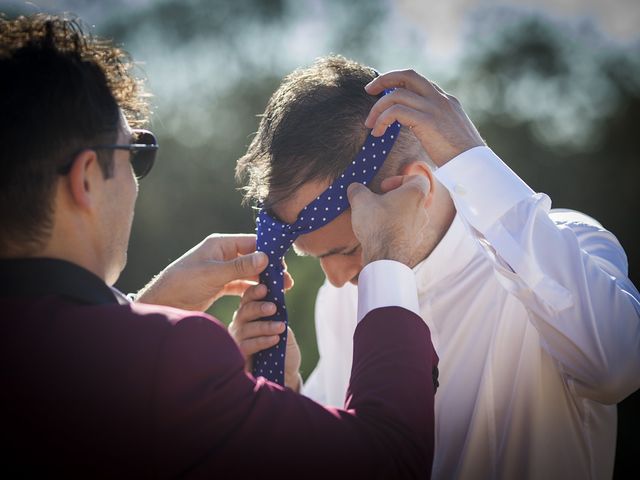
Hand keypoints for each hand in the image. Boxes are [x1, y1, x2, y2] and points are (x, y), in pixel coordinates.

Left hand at [135, 234, 292, 311]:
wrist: (163, 303)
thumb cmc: (184, 283)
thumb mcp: (213, 274)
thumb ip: (240, 267)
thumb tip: (266, 257)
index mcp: (221, 244)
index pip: (252, 243)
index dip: (269, 252)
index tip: (284, 265)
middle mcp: (223, 255)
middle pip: (253, 258)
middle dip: (270, 269)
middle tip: (286, 283)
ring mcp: (221, 270)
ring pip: (248, 273)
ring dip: (263, 281)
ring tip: (279, 292)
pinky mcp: (219, 285)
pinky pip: (240, 285)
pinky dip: (251, 290)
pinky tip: (263, 297)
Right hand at [229, 283, 301, 390]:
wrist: (285, 373)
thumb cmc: (282, 347)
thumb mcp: (284, 327)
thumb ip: (279, 313)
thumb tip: (280, 294)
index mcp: (250, 313)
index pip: (248, 297)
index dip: (255, 291)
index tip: (266, 288)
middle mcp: (240, 323)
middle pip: (244, 311)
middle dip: (258, 307)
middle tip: (273, 307)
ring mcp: (237, 339)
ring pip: (246, 328)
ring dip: (264, 326)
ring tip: (281, 326)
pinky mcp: (239, 355)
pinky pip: (248, 345)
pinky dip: (262, 341)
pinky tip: (275, 339)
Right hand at [347, 175, 430, 267]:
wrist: (384, 258)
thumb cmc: (377, 224)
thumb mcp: (360, 201)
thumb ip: (358, 190)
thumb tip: (354, 187)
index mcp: (415, 194)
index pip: (416, 178)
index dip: (399, 179)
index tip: (383, 188)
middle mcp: (423, 210)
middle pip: (411, 198)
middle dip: (394, 199)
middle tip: (377, 203)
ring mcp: (420, 228)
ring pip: (408, 215)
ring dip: (394, 215)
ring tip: (377, 220)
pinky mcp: (414, 243)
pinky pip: (406, 232)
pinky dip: (395, 231)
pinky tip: (380, 235)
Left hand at [364, 69, 484, 166]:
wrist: (474, 165)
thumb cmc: (462, 158)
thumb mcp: (450, 134)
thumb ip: (435, 126)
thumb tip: (420, 130)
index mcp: (446, 101)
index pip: (419, 81)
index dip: (398, 82)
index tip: (384, 91)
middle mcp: (440, 99)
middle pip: (408, 75)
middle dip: (385, 80)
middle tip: (369, 90)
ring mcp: (434, 108)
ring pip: (396, 94)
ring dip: (378, 108)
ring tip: (371, 124)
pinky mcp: (427, 121)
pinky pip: (396, 111)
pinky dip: (382, 119)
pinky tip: (378, 132)